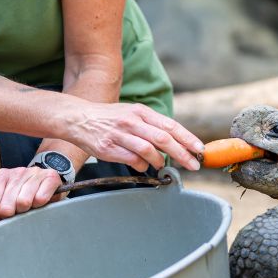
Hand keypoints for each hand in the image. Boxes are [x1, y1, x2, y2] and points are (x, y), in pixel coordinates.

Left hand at [0, 166, 63, 227]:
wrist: (47, 179)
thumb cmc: (21, 194)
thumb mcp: (0, 198)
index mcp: (0, 177)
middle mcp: (16, 172)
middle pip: (5, 207)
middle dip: (9, 218)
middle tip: (14, 217)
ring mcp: (34, 173)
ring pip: (23, 203)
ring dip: (25, 212)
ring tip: (27, 209)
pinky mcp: (50, 177)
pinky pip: (41, 198)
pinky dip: (40, 205)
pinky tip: (40, 203)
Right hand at [70, 102, 202, 171]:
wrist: (78, 118)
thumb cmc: (109, 118)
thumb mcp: (132, 112)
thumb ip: (151, 125)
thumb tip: (173, 142)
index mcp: (140, 111)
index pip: (170, 125)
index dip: (187, 138)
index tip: (200, 149)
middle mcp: (131, 121)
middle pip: (163, 138)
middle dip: (182, 153)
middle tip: (193, 165)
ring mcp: (119, 134)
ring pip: (148, 150)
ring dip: (159, 160)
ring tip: (161, 165)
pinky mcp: (108, 148)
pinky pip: (131, 160)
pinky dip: (141, 165)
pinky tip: (142, 166)